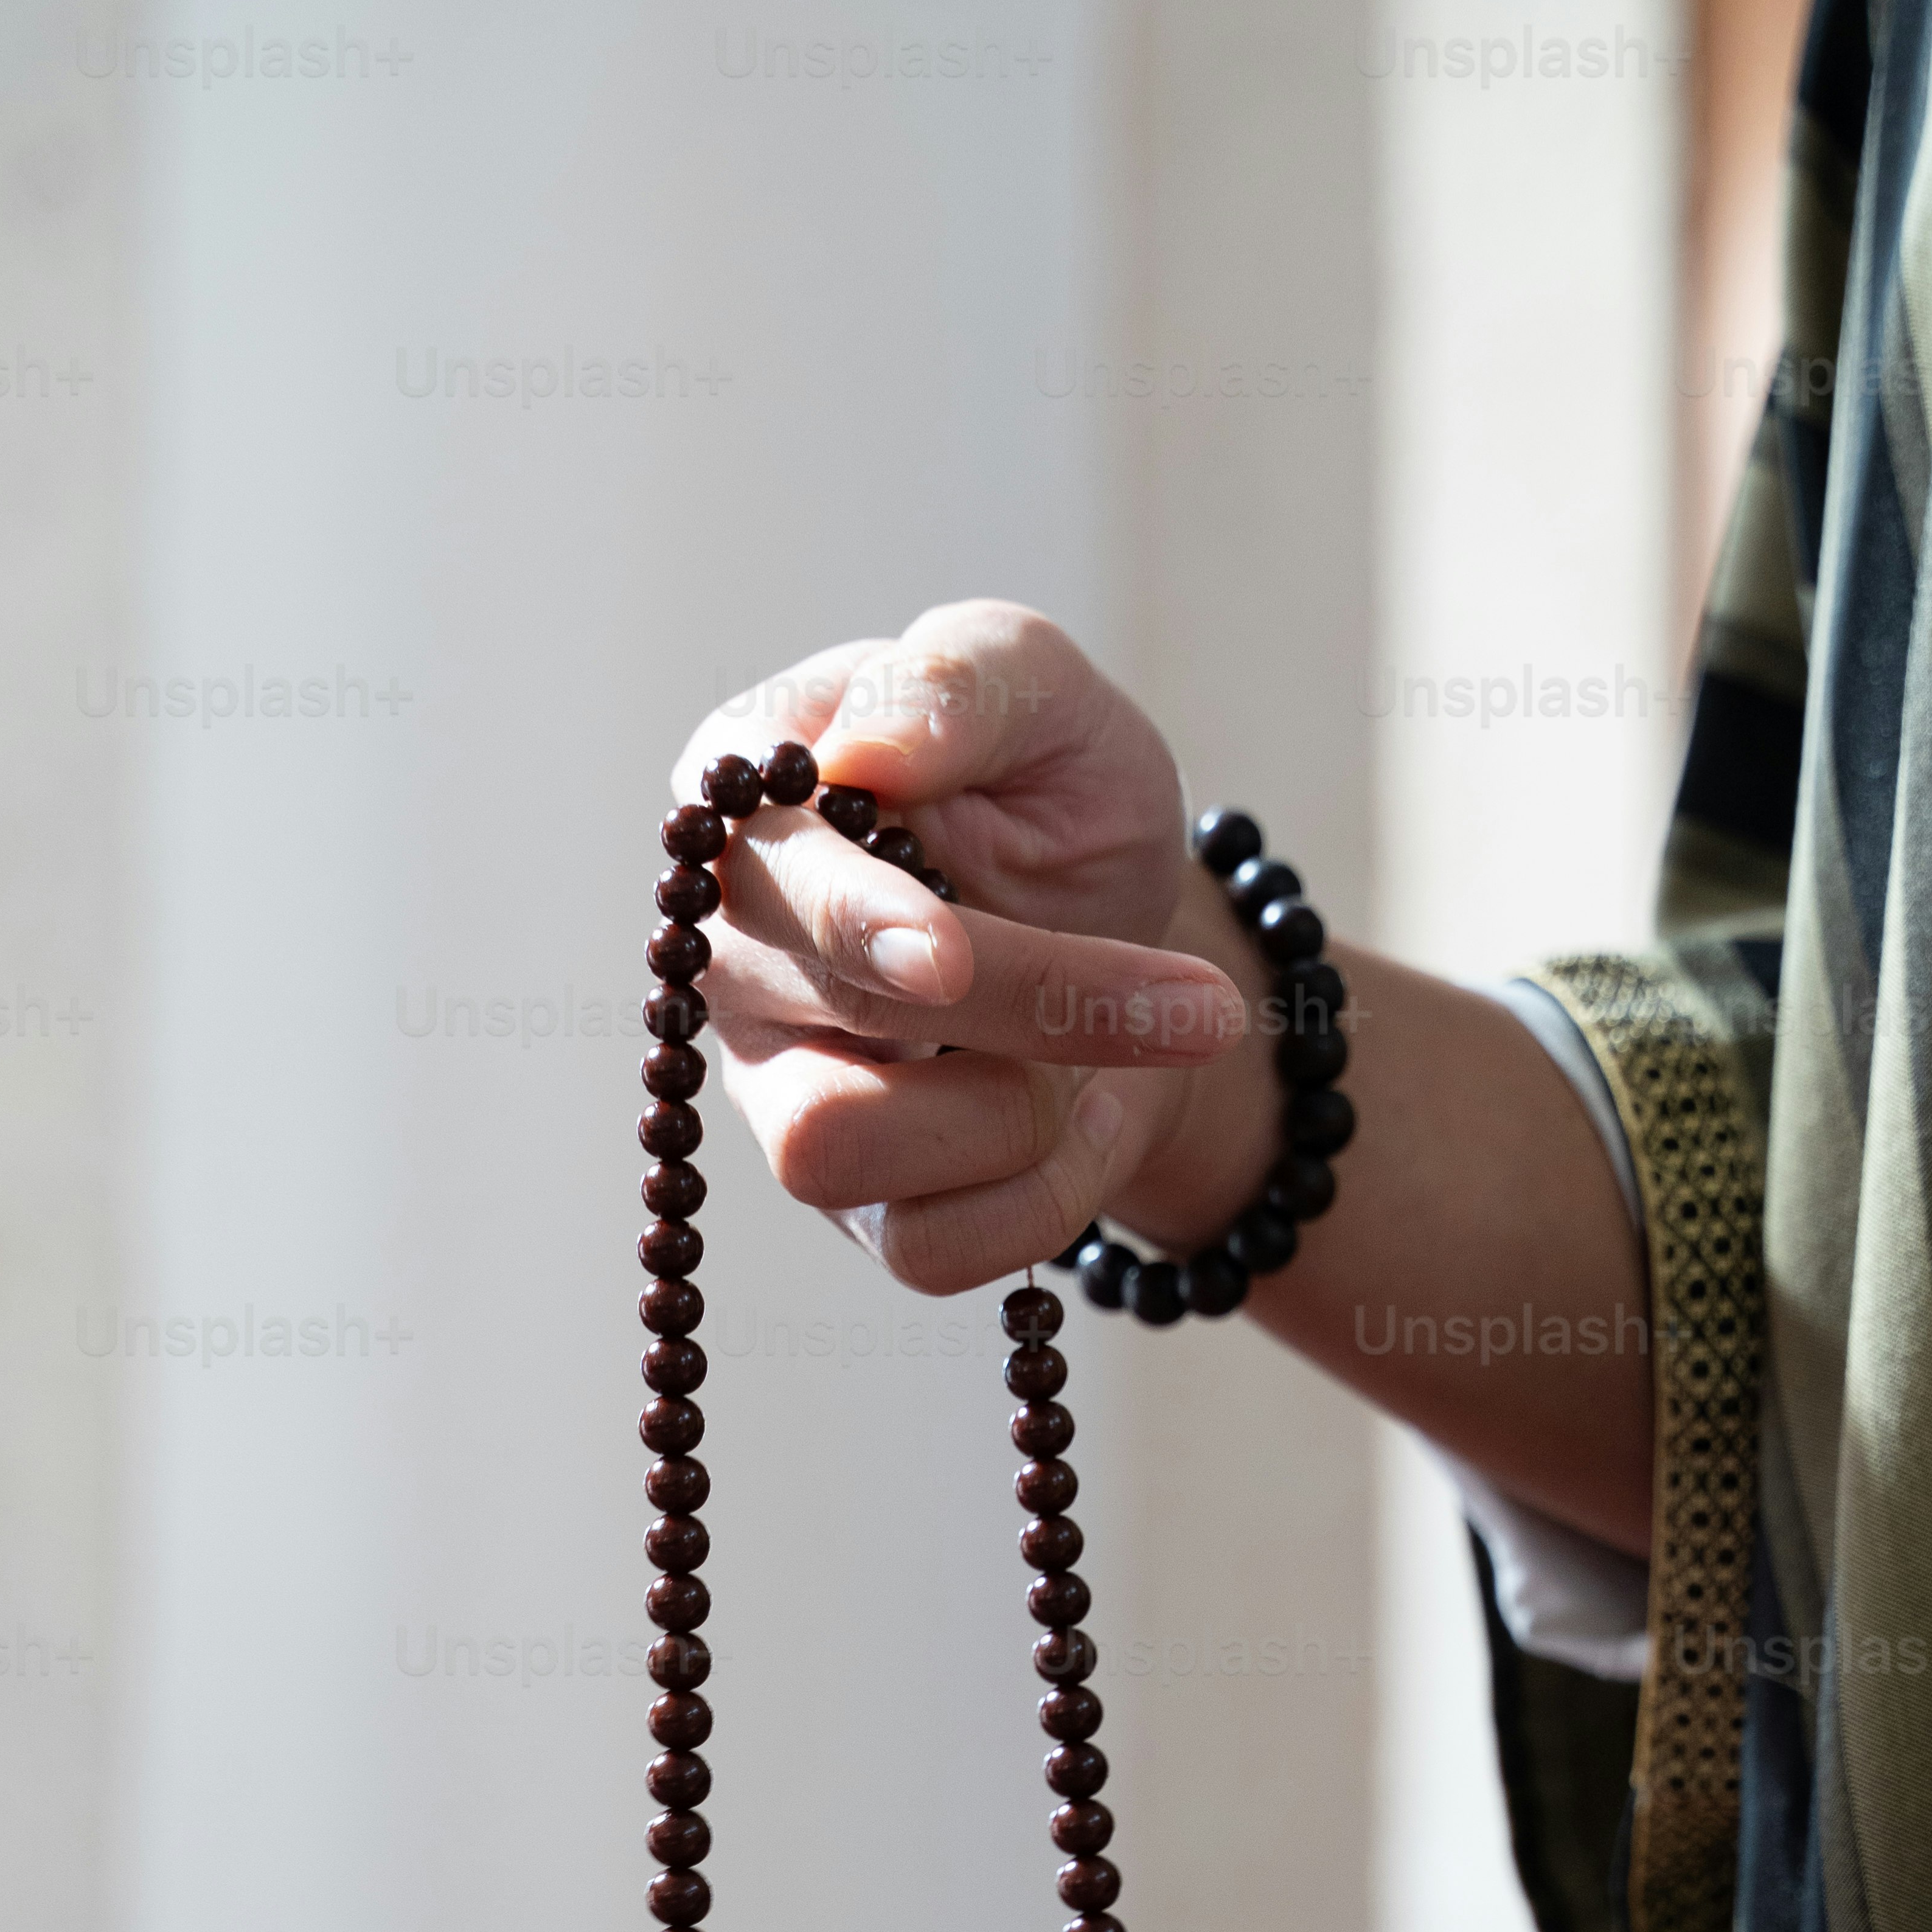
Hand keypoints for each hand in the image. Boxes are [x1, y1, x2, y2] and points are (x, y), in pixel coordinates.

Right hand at [672, 602, 1271, 1293]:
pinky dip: (1042, 1194)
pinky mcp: (846, 1200)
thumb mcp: (1048, 698)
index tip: (948, 956)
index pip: (761, 868)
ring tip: (1083, 1055)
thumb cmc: (1056, 798)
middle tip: (1196, 1006)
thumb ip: (964, 683)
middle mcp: (735, 950)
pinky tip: (1076, 1121)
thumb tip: (870, 745)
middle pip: (838, 1010)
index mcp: (747, 795)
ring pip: (837, 1152)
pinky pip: (924, 1248)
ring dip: (1014, 1114)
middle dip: (1031, 1006)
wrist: (1134, 938)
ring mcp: (774, 1085)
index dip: (856, 920)